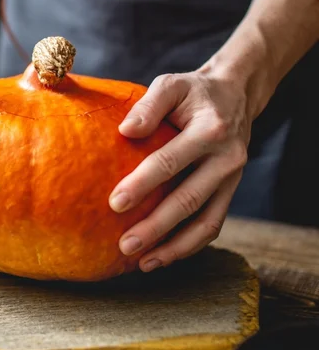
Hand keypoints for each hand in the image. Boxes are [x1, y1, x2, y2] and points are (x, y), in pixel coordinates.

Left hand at [109, 69, 252, 272]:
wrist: (236, 97)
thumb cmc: (193, 93)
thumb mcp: (172, 85)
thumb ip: (149, 105)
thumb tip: (125, 131)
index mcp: (210, 131)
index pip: (171, 162)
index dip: (142, 184)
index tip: (115, 203)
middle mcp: (227, 159)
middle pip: (189, 200)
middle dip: (156, 227)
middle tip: (125, 246)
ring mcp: (232, 179)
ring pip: (206, 222)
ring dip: (175, 248)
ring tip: (142, 264)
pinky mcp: (230, 191)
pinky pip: (212, 224)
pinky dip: (189, 245)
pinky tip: (162, 257)